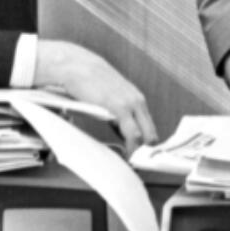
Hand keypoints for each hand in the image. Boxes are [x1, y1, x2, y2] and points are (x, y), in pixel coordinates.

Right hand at [34, 41, 156, 155]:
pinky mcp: (120, 108)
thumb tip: (121, 131)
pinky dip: (132, 147)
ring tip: (132, 162)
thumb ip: (118, 112)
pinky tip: (127, 154)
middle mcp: (138, 101)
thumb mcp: (110, 96)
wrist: (78, 66)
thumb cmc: (90, 81)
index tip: (141, 155)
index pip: (149, 126)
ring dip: (139, 151)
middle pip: (151, 133)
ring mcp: (131, 104)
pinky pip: (132, 134)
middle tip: (137, 163)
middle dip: (145, 151)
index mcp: (136, 99)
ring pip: (145, 136)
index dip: (146, 143)